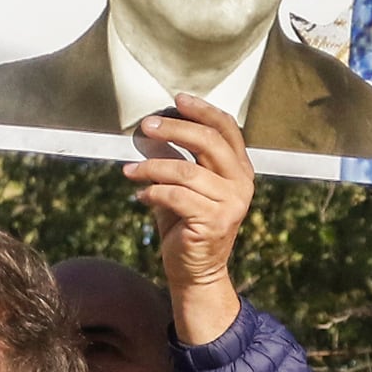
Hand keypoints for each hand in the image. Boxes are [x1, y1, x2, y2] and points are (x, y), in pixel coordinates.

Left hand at [123, 94, 252, 343]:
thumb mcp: (184, 186)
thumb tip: (152, 128)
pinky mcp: (214, 221)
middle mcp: (241, 183)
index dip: (202, 110)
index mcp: (239, 169)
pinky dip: (153, 193)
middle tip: (146, 125)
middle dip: (175, 129)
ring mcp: (231, 203)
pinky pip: (176, 196)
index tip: (176, 99)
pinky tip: (140, 197)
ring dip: (152, 166)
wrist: (195, 272)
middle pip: (209, 141)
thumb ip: (176, 157)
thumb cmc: (187, 226)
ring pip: (186, 171)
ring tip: (130, 171)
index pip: (226, 128)